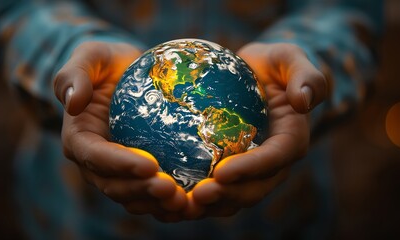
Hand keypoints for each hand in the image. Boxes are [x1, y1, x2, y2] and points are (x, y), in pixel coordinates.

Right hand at [53, 42, 186, 220]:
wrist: (126, 74)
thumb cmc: (108, 63)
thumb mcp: (92, 56)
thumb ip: (74, 74)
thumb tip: (73, 102)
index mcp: (79, 139)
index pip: (96, 158)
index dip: (121, 165)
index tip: (151, 164)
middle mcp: (95, 162)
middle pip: (115, 186)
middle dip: (142, 192)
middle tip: (172, 191)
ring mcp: (117, 171)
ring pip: (133, 196)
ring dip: (157, 204)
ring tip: (186, 202)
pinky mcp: (138, 172)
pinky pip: (151, 191)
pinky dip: (168, 200)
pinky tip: (194, 199)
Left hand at [185, 42, 328, 217]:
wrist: (258, 75)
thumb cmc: (273, 64)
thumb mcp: (289, 58)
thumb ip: (306, 76)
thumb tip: (303, 101)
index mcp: (291, 138)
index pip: (275, 158)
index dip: (251, 169)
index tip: (222, 173)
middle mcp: (275, 161)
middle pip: (255, 188)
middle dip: (228, 196)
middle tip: (198, 196)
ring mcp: (254, 169)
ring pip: (236, 196)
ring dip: (211, 205)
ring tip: (184, 205)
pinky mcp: (234, 168)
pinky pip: (219, 188)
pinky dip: (199, 198)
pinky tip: (173, 198)